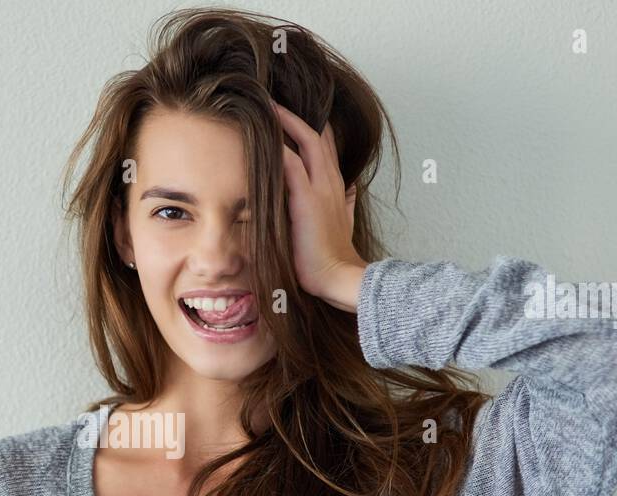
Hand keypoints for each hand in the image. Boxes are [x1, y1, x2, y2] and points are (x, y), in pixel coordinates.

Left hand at [272, 98, 369, 306]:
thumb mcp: (342, 223)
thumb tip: (350, 190)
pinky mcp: (307, 200)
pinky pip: (292, 164)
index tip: (291, 112)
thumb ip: (344, 204)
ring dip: (286, 121)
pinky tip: (266, 133)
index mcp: (336, 186)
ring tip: (266, 104)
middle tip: (273, 97)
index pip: (326, 146)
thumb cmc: (333, 256)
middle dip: (297, 114)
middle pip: (318, 135)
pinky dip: (280, 147)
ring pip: (308, 141)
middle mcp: (331, 181)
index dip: (312, 126)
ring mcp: (321, 188)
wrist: (338, 277)